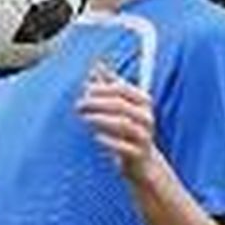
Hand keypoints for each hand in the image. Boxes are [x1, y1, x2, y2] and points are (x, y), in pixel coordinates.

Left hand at [76, 61, 158, 184]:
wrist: (141, 159)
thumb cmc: (128, 127)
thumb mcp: (121, 105)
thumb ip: (109, 85)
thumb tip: (96, 65)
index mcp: (143, 102)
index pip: (121, 89)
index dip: (101, 88)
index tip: (84, 90)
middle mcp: (146, 117)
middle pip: (120, 105)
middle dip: (97, 102)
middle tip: (78, 104)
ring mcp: (144, 135)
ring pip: (123, 124)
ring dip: (101, 119)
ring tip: (84, 118)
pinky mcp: (138, 153)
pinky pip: (124, 147)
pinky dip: (109, 140)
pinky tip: (96, 136)